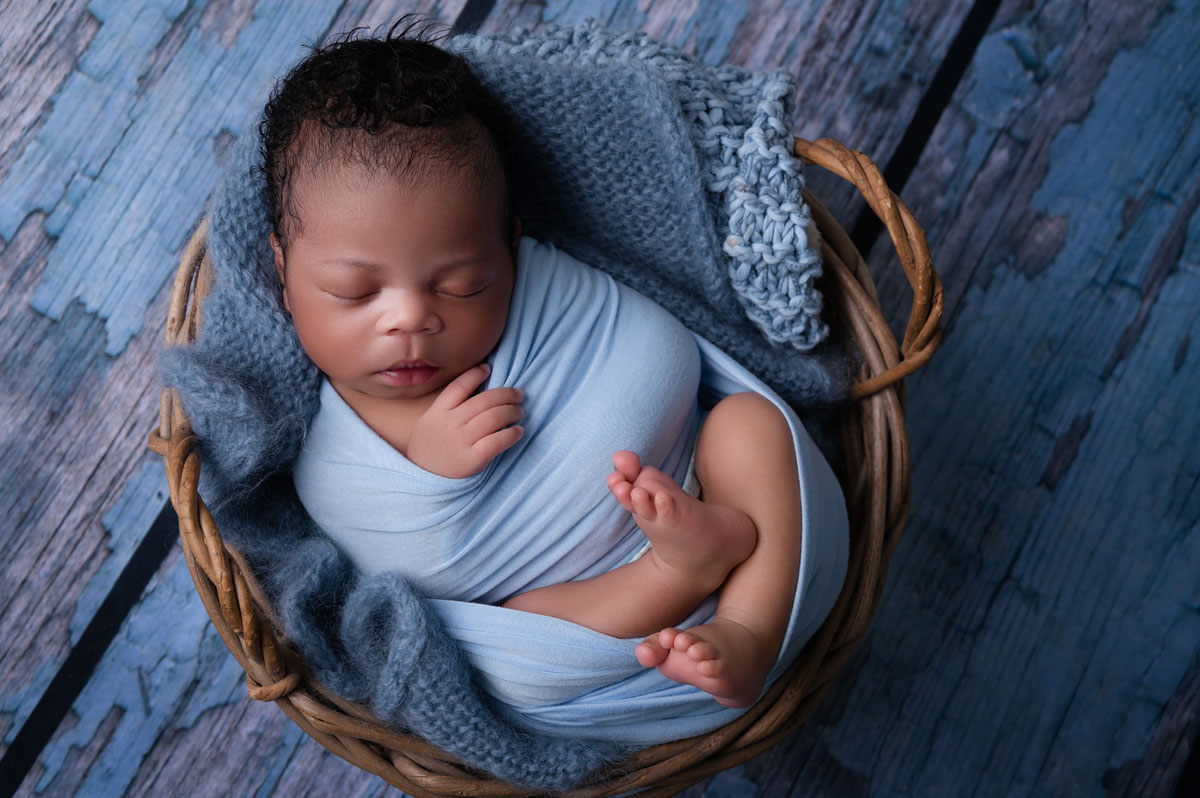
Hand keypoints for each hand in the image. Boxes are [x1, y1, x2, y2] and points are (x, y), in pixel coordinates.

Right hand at [406, 364, 524, 477]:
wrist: (421, 479)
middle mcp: (450, 423)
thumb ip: (448, 408)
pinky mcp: (472, 459)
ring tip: (520, 412)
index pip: (459, 386)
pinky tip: (518, 431)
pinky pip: (497, 441)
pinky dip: (511, 434)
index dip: (475, 374)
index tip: (489, 369)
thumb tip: (478, 390)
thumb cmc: (430, 449)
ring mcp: (460, 441)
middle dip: (506, 394)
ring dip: (511, 411)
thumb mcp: (429, 423)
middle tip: (518, 395)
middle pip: (483, 400)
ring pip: (493, 418)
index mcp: (438, 412)